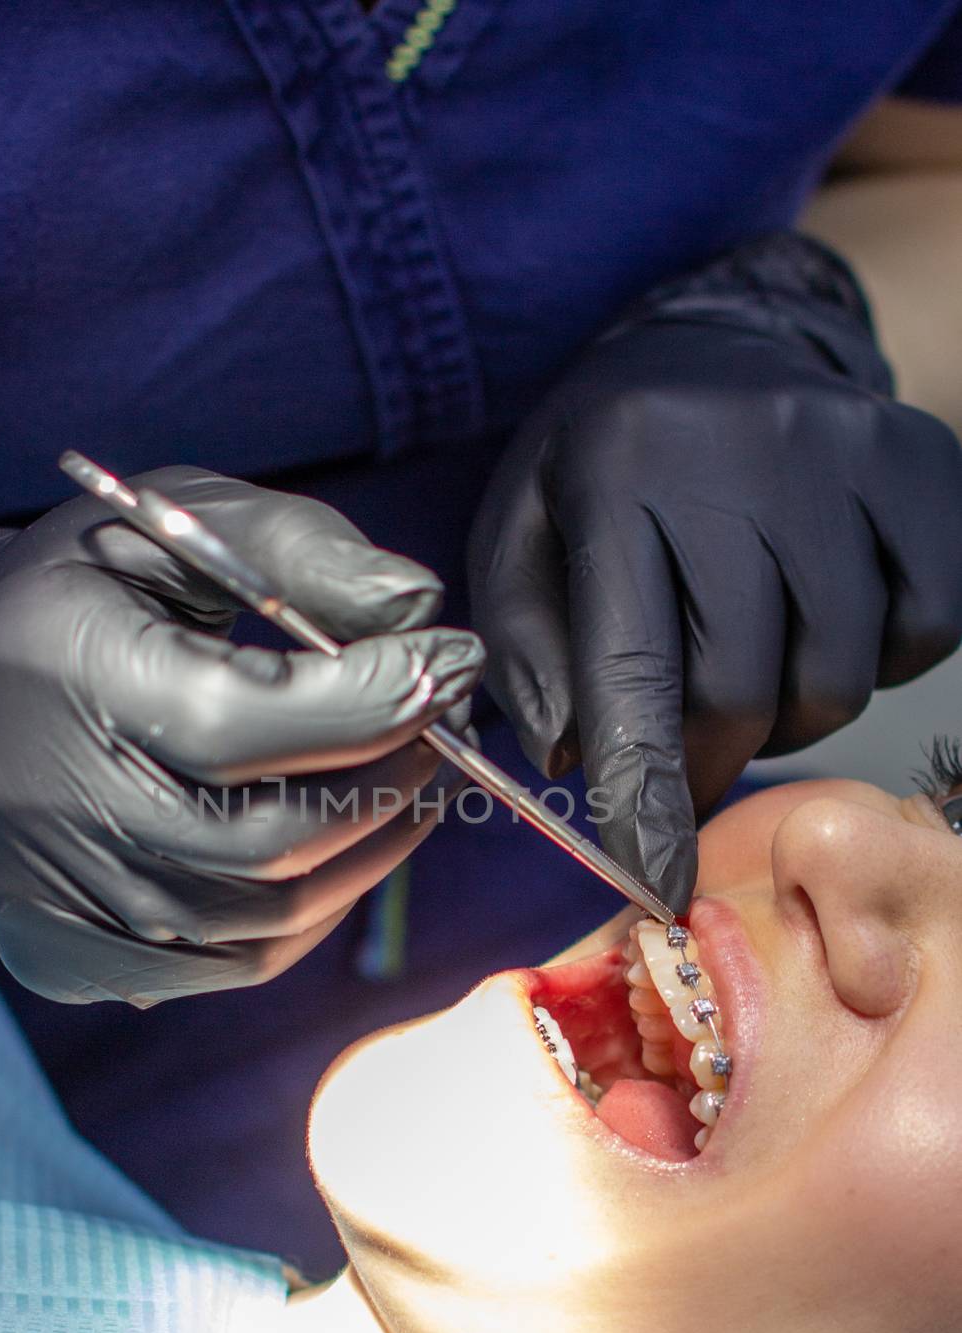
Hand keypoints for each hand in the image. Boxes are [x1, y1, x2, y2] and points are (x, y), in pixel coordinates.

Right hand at [0, 467, 483, 1002]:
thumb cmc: (83, 599)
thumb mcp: (173, 526)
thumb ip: (294, 550)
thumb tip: (416, 611)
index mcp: (60, 675)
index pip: (237, 723)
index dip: (368, 703)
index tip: (449, 661)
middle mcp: (42, 805)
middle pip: (265, 841)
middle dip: (389, 781)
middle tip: (443, 724)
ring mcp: (48, 899)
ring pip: (264, 920)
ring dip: (370, 852)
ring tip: (409, 780)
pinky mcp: (60, 955)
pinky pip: (231, 966)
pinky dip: (310, 914)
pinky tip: (337, 848)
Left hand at [468, 233, 961, 912]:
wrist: (721, 343)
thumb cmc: (606, 464)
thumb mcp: (524, 533)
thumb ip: (525, 648)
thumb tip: (570, 757)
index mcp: (618, 469)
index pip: (636, 665)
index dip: (646, 789)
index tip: (656, 875)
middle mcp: (741, 452)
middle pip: (744, 688)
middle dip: (705, 758)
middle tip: (681, 755)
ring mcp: (848, 453)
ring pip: (836, 676)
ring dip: (786, 712)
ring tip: (745, 663)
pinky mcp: (926, 468)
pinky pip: (922, 632)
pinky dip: (872, 659)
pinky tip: (818, 616)